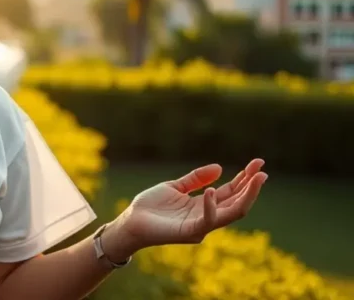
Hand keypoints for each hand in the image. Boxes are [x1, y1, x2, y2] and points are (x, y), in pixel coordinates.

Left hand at [108, 158, 267, 254]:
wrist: (131, 221)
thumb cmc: (151, 206)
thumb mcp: (175, 187)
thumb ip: (196, 179)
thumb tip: (220, 168)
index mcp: (204, 205)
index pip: (231, 192)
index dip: (245, 178)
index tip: (258, 163)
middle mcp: (207, 216)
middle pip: (237, 202)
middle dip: (252, 187)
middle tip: (262, 171)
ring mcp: (200, 226)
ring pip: (232, 213)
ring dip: (246, 196)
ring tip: (254, 178)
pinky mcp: (190, 232)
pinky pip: (207, 220)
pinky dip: (212, 206)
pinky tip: (213, 191)